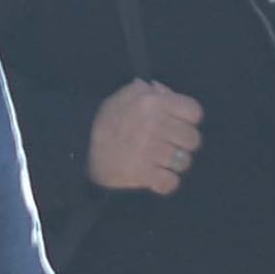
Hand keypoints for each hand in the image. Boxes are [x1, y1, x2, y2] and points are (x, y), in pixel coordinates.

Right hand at [88, 80, 204, 193]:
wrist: (79, 148)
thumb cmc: (106, 122)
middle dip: (183, 143)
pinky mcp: (144, 174)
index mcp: (153, 103)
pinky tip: (157, 177)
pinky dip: (166, 183)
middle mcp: (156, 125)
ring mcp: (151, 151)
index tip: (178, 124)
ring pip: (185, 162)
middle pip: (193, 139)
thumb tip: (164, 91)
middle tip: (169, 145)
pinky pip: (171, 182)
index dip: (189, 119)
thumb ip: (147, 90)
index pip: (194, 111)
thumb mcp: (123, 96)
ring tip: (162, 161)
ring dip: (175, 164)